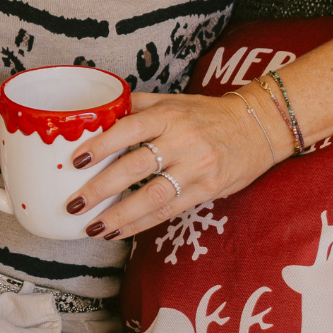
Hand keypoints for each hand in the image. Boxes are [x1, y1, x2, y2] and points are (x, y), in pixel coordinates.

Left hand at [63, 86, 284, 240]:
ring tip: (93, 228)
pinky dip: (140, 223)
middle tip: (74, 204)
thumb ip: (137, 107)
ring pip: (152, 195)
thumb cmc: (208, 114)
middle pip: (136, 166)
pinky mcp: (208, 189)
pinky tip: (118, 231)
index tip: (76, 160)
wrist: (258, 126)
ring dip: (119, 215)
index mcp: (170, 114)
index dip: (102, 144)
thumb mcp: (174, 101)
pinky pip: (168, 210)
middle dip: (101, 188)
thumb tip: (96, 113)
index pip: (130, 128)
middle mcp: (183, 140)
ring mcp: (197, 167)